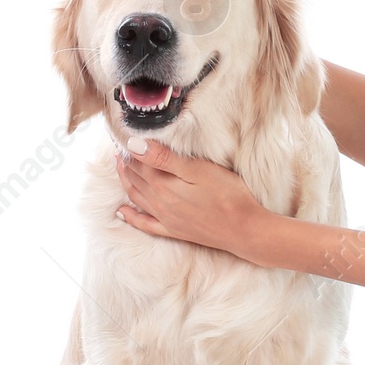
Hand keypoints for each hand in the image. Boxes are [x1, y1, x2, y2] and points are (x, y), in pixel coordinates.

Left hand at [113, 139, 263, 255]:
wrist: (244, 230)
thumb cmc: (227, 195)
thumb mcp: (197, 170)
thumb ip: (164, 158)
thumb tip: (133, 146)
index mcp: (163, 185)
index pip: (139, 162)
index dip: (131, 147)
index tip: (125, 134)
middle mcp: (158, 202)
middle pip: (136, 178)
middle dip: (126, 161)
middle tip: (120, 146)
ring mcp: (165, 218)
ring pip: (136, 196)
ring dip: (125, 181)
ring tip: (120, 167)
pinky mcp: (174, 230)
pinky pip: (145, 223)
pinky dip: (131, 216)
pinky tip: (122, 212)